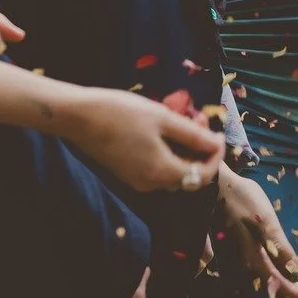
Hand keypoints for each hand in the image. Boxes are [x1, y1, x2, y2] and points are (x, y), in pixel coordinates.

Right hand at [67, 89, 224, 192]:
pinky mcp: (127, 173)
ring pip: (174, 172)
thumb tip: (216, 144)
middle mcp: (150, 184)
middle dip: (201, 151)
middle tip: (200, 123)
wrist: (78, 117)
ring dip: (186, 151)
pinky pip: (158, 169)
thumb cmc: (122, 114)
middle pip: (190, 175)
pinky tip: (167, 131)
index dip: (216, 155)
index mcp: (162, 172)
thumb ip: (193, 135)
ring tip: (185, 123)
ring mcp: (137, 180)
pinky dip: (169, 153)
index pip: (204, 175)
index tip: (219, 133)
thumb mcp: (163, 119)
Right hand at [216, 165, 297, 297]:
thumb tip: (296, 278)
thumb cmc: (242, 202)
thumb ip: (282, 252)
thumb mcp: (267, 225)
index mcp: (254, 267)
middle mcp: (250, 273)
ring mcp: (249, 266)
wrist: (216, 189)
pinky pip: (276, 271)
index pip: (287, 293)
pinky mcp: (250, 257)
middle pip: (288, 292)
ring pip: (284, 283)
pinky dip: (296, 272)